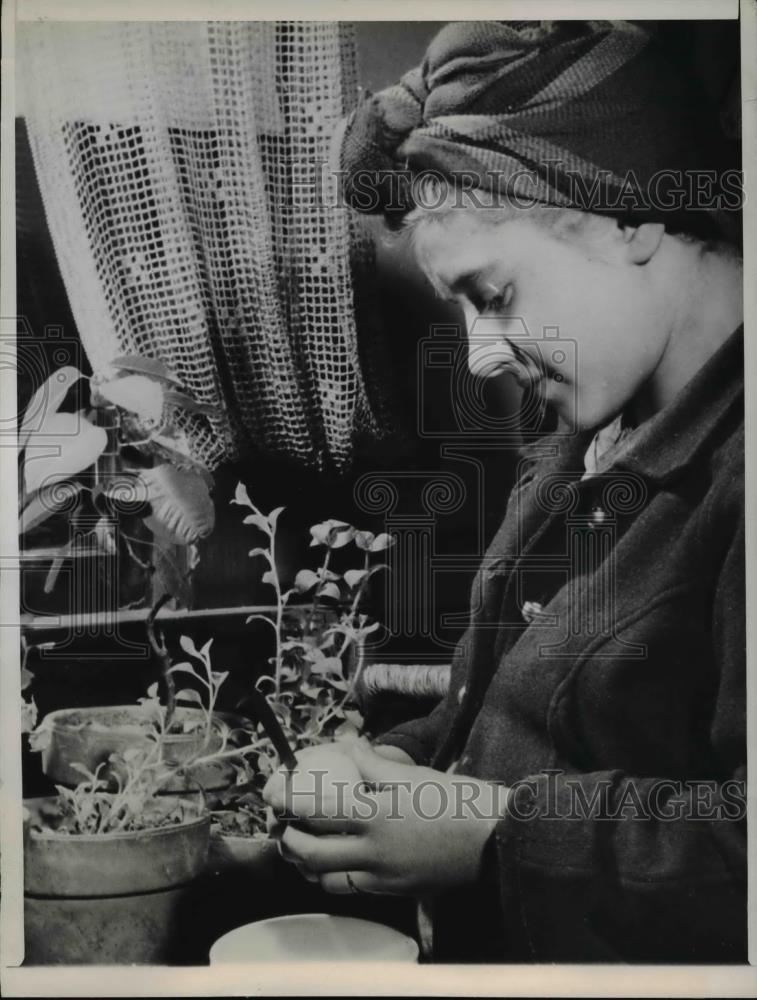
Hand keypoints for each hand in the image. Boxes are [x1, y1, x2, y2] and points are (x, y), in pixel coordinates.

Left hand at [264, 738, 509, 895]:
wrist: (496, 842)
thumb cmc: (457, 801)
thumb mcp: (413, 774)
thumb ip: (373, 762)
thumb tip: (346, 741)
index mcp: (375, 815)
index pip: (316, 809)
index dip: (289, 801)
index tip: (276, 792)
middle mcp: (372, 851)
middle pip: (311, 852)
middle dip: (288, 839)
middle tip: (282, 824)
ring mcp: (382, 876)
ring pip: (325, 878)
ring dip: (306, 863)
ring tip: (301, 846)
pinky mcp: (395, 891)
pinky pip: (351, 888)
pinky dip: (333, 877)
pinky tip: (334, 862)